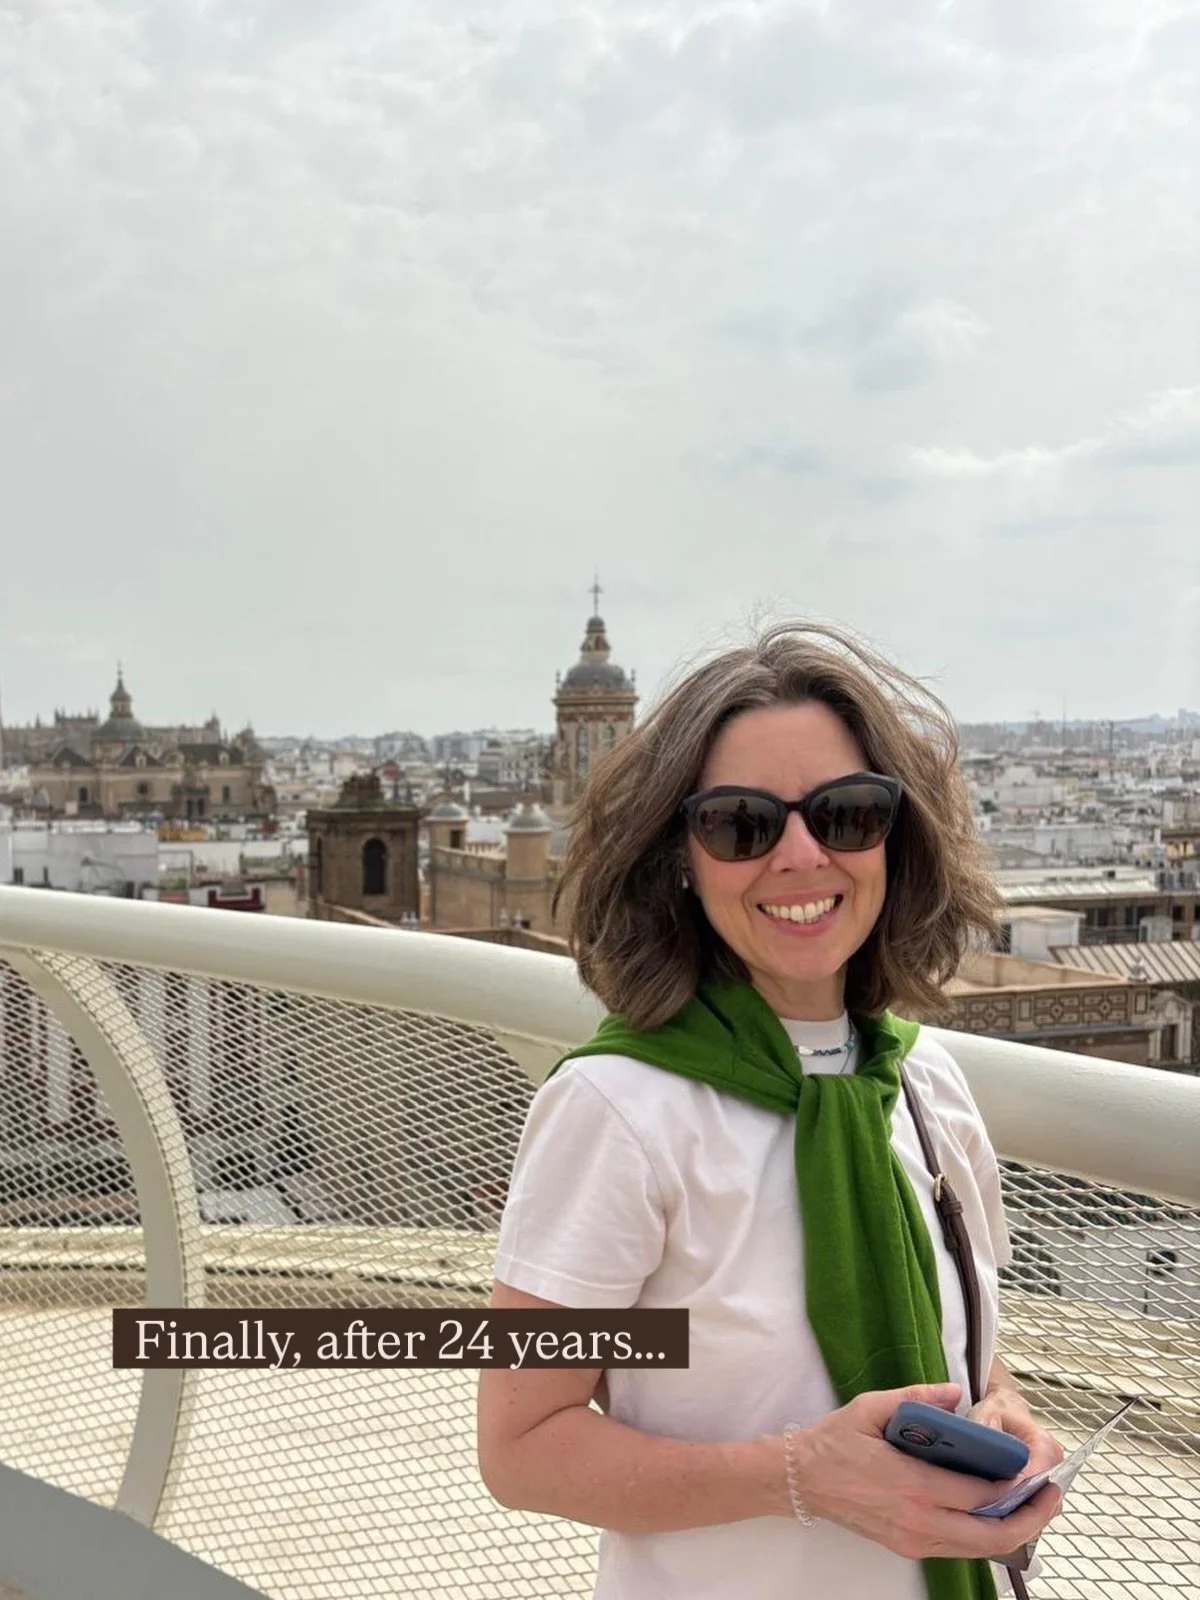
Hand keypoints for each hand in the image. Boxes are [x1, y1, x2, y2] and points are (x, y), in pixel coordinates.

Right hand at [783, 1382, 1063, 1562]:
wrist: (802, 1480)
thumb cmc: (836, 1441)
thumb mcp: (872, 1407)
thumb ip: (917, 1396)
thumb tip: (957, 1392)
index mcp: (912, 1484)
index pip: (979, 1494)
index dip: (1016, 1487)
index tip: (1039, 1471)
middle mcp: (919, 1520)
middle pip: (990, 1535)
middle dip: (1030, 1519)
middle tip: (1052, 1496)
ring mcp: (914, 1540)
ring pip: (978, 1548)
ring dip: (1013, 1531)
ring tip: (1035, 1506)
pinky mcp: (909, 1547)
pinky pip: (959, 1548)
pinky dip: (986, 1535)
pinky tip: (997, 1513)